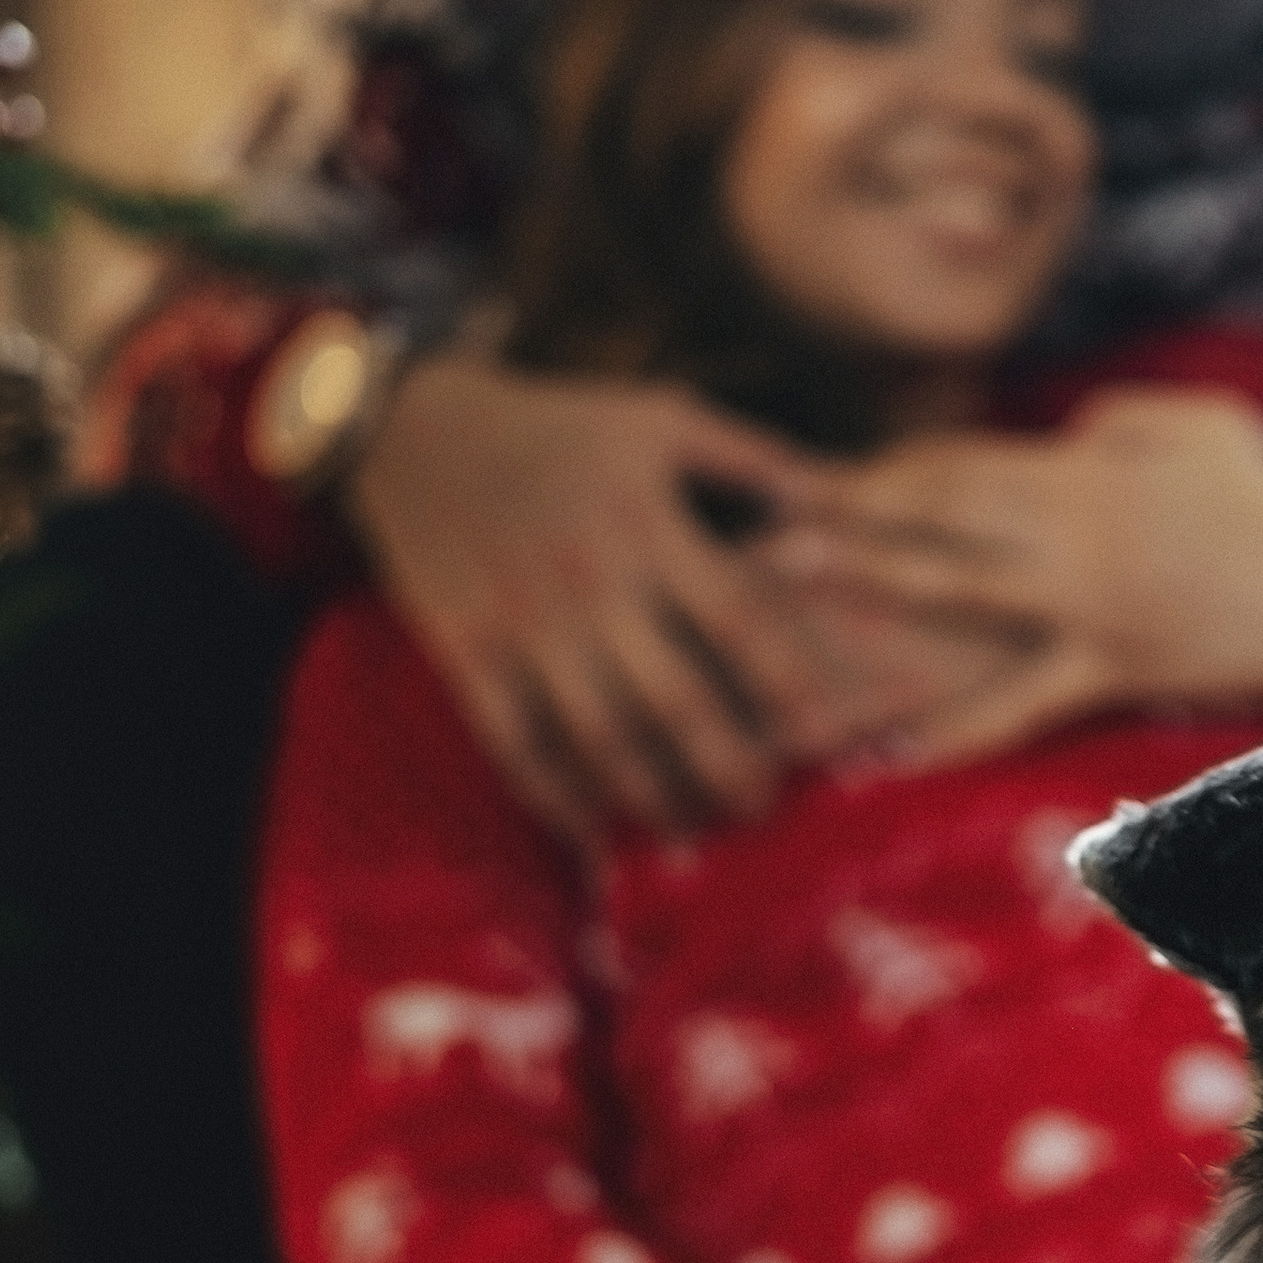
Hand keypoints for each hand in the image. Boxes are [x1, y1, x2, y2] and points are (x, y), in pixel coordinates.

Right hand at [345, 350, 853, 841]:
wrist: (416, 431)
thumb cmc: (561, 428)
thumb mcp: (662, 419)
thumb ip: (756, 459)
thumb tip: (846, 493)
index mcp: (649, 523)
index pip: (738, 618)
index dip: (787, 683)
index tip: (826, 733)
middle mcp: (591, 581)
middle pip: (675, 698)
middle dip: (726, 765)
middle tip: (762, 810)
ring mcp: (524, 624)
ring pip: (597, 736)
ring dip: (649, 800)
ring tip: (690, 842)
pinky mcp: (467, 654)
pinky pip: (516, 744)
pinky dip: (554, 796)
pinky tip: (591, 833)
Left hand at [765, 390, 1262, 768]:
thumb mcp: (1209, 430)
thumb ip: (1128, 418)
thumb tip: (1070, 431)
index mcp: (1094, 468)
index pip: (969, 459)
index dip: (891, 467)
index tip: (825, 472)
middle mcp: (1078, 526)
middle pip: (940, 511)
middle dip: (850, 510)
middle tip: (764, 513)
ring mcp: (1090, 599)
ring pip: (957, 585)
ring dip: (866, 582)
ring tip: (789, 585)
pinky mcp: (1113, 666)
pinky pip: (1023, 701)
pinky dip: (960, 727)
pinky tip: (898, 749)